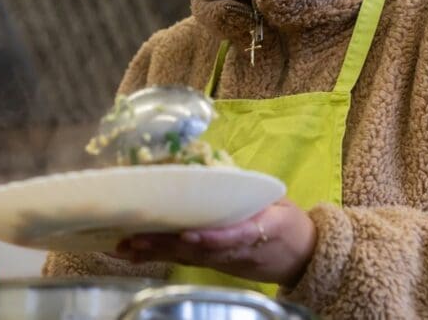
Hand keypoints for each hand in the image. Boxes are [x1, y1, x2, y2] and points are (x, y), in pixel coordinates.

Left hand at [112, 197, 316, 285]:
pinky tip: (133, 254)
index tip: (190, 235)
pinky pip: (184, 260)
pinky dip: (158, 256)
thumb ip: (248, 189)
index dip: (211, 238)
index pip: (234, 237)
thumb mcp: (276, 202)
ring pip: (186, 257)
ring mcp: (223, 260)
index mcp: (260, 230)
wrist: (303, 256)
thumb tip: (212, 163)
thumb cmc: (288, 222)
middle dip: (165, 245)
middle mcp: (236, 250)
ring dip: (155, 252)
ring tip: (124, 247)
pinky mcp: (214, 264)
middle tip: (134, 238)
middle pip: (198, 251)